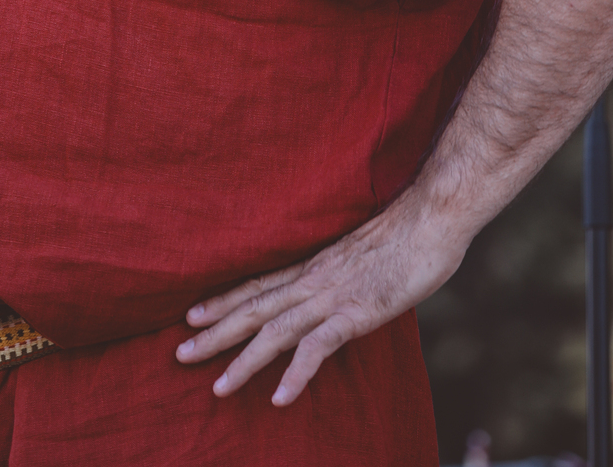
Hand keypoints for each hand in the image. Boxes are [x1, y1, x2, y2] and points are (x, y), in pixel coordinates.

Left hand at [175, 177, 465, 406]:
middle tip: (179, 354)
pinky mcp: (358, 311)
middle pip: (255, 309)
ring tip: (218, 388)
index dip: (224, 300)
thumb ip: (344, 275)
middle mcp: (314, 279)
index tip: (191, 314)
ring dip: (244, 361)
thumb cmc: (407, 232)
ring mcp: (333, 295)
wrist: (432, 214)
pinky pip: (319, 346)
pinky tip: (280, 397)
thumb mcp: (364, 255)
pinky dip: (297, 372)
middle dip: (216, 333)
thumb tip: (335, 290)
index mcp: (314, 265)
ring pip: (276, 331)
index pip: (259, 284)